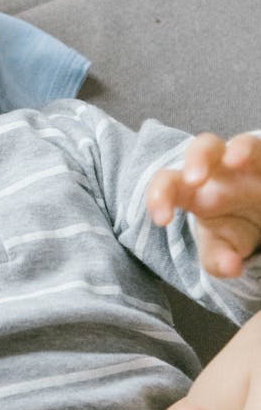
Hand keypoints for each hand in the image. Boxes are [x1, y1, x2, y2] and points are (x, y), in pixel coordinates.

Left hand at [147, 133, 260, 276]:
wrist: (259, 215)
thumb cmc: (232, 225)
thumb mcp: (222, 246)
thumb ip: (218, 258)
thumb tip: (232, 267)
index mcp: (194, 189)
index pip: (168, 183)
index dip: (159, 196)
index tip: (162, 220)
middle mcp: (219, 169)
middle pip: (202, 148)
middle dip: (197, 159)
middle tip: (194, 181)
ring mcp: (248, 161)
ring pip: (243, 142)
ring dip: (239, 148)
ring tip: (235, 160)